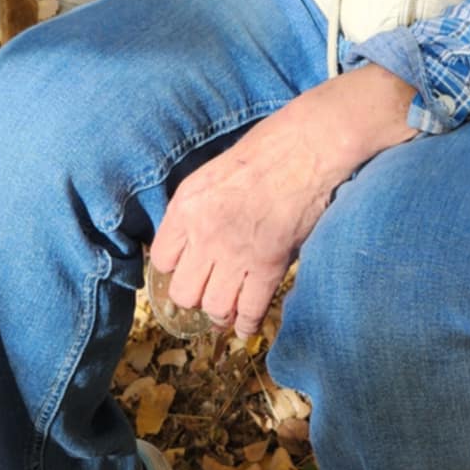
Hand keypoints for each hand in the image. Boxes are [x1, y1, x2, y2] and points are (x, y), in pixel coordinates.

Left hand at [147, 66, 416, 339]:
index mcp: (187, 206)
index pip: (161, 260)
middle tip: (209, 289)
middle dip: (195, 296)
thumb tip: (192, 238)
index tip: (188, 267)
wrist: (308, 146)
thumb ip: (198, 208)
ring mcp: (237, 253)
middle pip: (183, 293)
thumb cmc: (266, 148)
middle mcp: (205, 234)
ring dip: (220, 313)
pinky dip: (247, 324)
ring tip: (227, 309)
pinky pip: (250, 311)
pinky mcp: (270, 265)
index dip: (175, 268)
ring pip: (213, 308)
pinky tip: (247, 324)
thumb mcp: (213, 173)